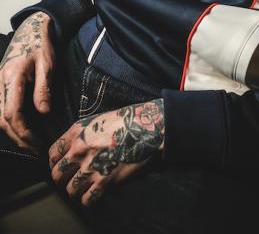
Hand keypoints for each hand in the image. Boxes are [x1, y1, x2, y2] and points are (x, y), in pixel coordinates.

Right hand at [0, 12, 54, 149]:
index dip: (23, 131)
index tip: (37, 142)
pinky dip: (8, 122)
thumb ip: (44, 88)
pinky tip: (22, 129)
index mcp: (11, 76)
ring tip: (30, 143)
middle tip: (36, 148)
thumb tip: (43, 113)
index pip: (12, 113)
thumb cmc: (41, 44)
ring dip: (12, 132)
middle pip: (1, 119)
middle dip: (18, 137)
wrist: (30, 28)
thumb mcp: (47, 63)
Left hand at [49, 98, 164, 205]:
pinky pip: (86, 200)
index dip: (55, 161)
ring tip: (81, 188)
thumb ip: (81, 133)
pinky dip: (88, 199)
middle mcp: (79, 152)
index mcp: (76, 133)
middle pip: (57, 174)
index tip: (60, 164)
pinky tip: (93, 193)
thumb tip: (72, 147)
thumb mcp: (98, 119)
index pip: (52, 154)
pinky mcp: (104, 182)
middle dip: (62, 178)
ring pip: (70, 190)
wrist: (147, 130)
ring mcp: (91, 168)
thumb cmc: (126, 121)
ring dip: (75, 190)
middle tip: (69, 178)